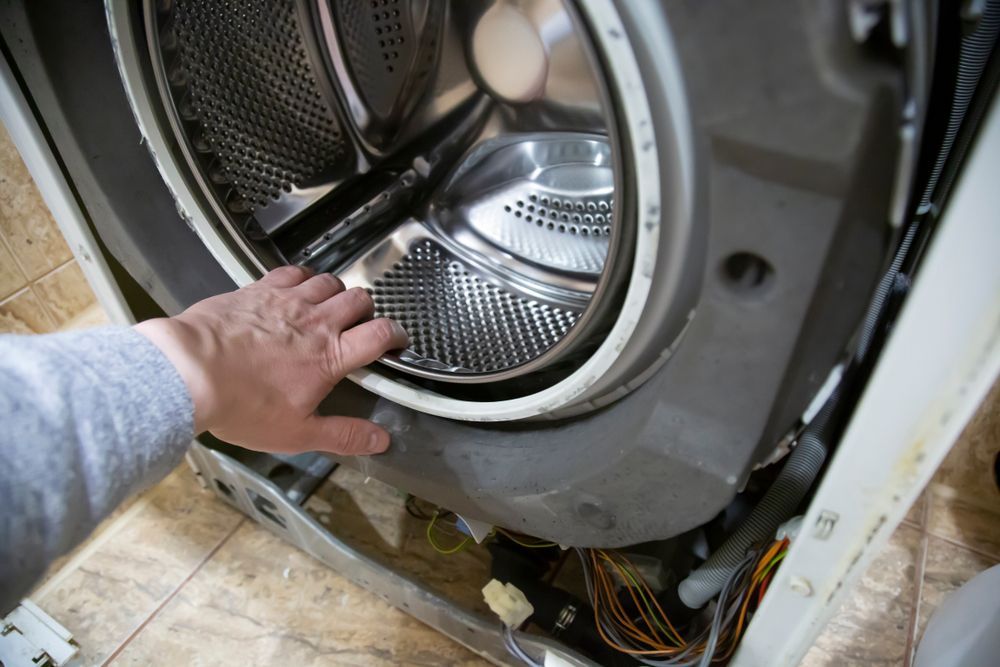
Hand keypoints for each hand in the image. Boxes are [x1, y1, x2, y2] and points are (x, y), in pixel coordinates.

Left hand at [134, 266, 407, 454]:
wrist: (188, 373)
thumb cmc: (240, 404)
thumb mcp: (296, 433)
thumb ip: (343, 435)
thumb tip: (378, 441)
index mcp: (330, 356)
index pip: (380, 334)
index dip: (396, 335)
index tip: (396, 340)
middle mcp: (315, 322)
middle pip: (359, 300)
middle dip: (367, 311)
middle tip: (361, 324)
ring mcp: (287, 301)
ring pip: (329, 281)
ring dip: (337, 292)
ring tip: (330, 306)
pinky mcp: (259, 289)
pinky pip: (293, 272)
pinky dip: (304, 277)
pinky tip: (297, 287)